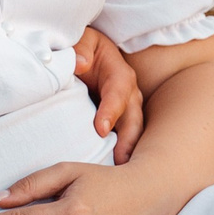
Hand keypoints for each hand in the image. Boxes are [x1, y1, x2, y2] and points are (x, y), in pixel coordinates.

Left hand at [71, 27, 144, 164]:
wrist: (85, 53)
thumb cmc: (82, 47)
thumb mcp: (80, 39)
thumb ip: (79, 48)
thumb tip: (80, 64)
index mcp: (118, 72)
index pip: (119, 91)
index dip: (111, 110)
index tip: (100, 129)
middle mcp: (128, 95)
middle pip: (134, 118)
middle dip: (128, 140)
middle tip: (120, 160)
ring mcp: (126, 112)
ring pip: (132, 133)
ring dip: (128, 152)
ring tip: (119, 174)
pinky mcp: (118, 125)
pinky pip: (122, 141)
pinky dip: (120, 156)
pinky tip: (111, 175)